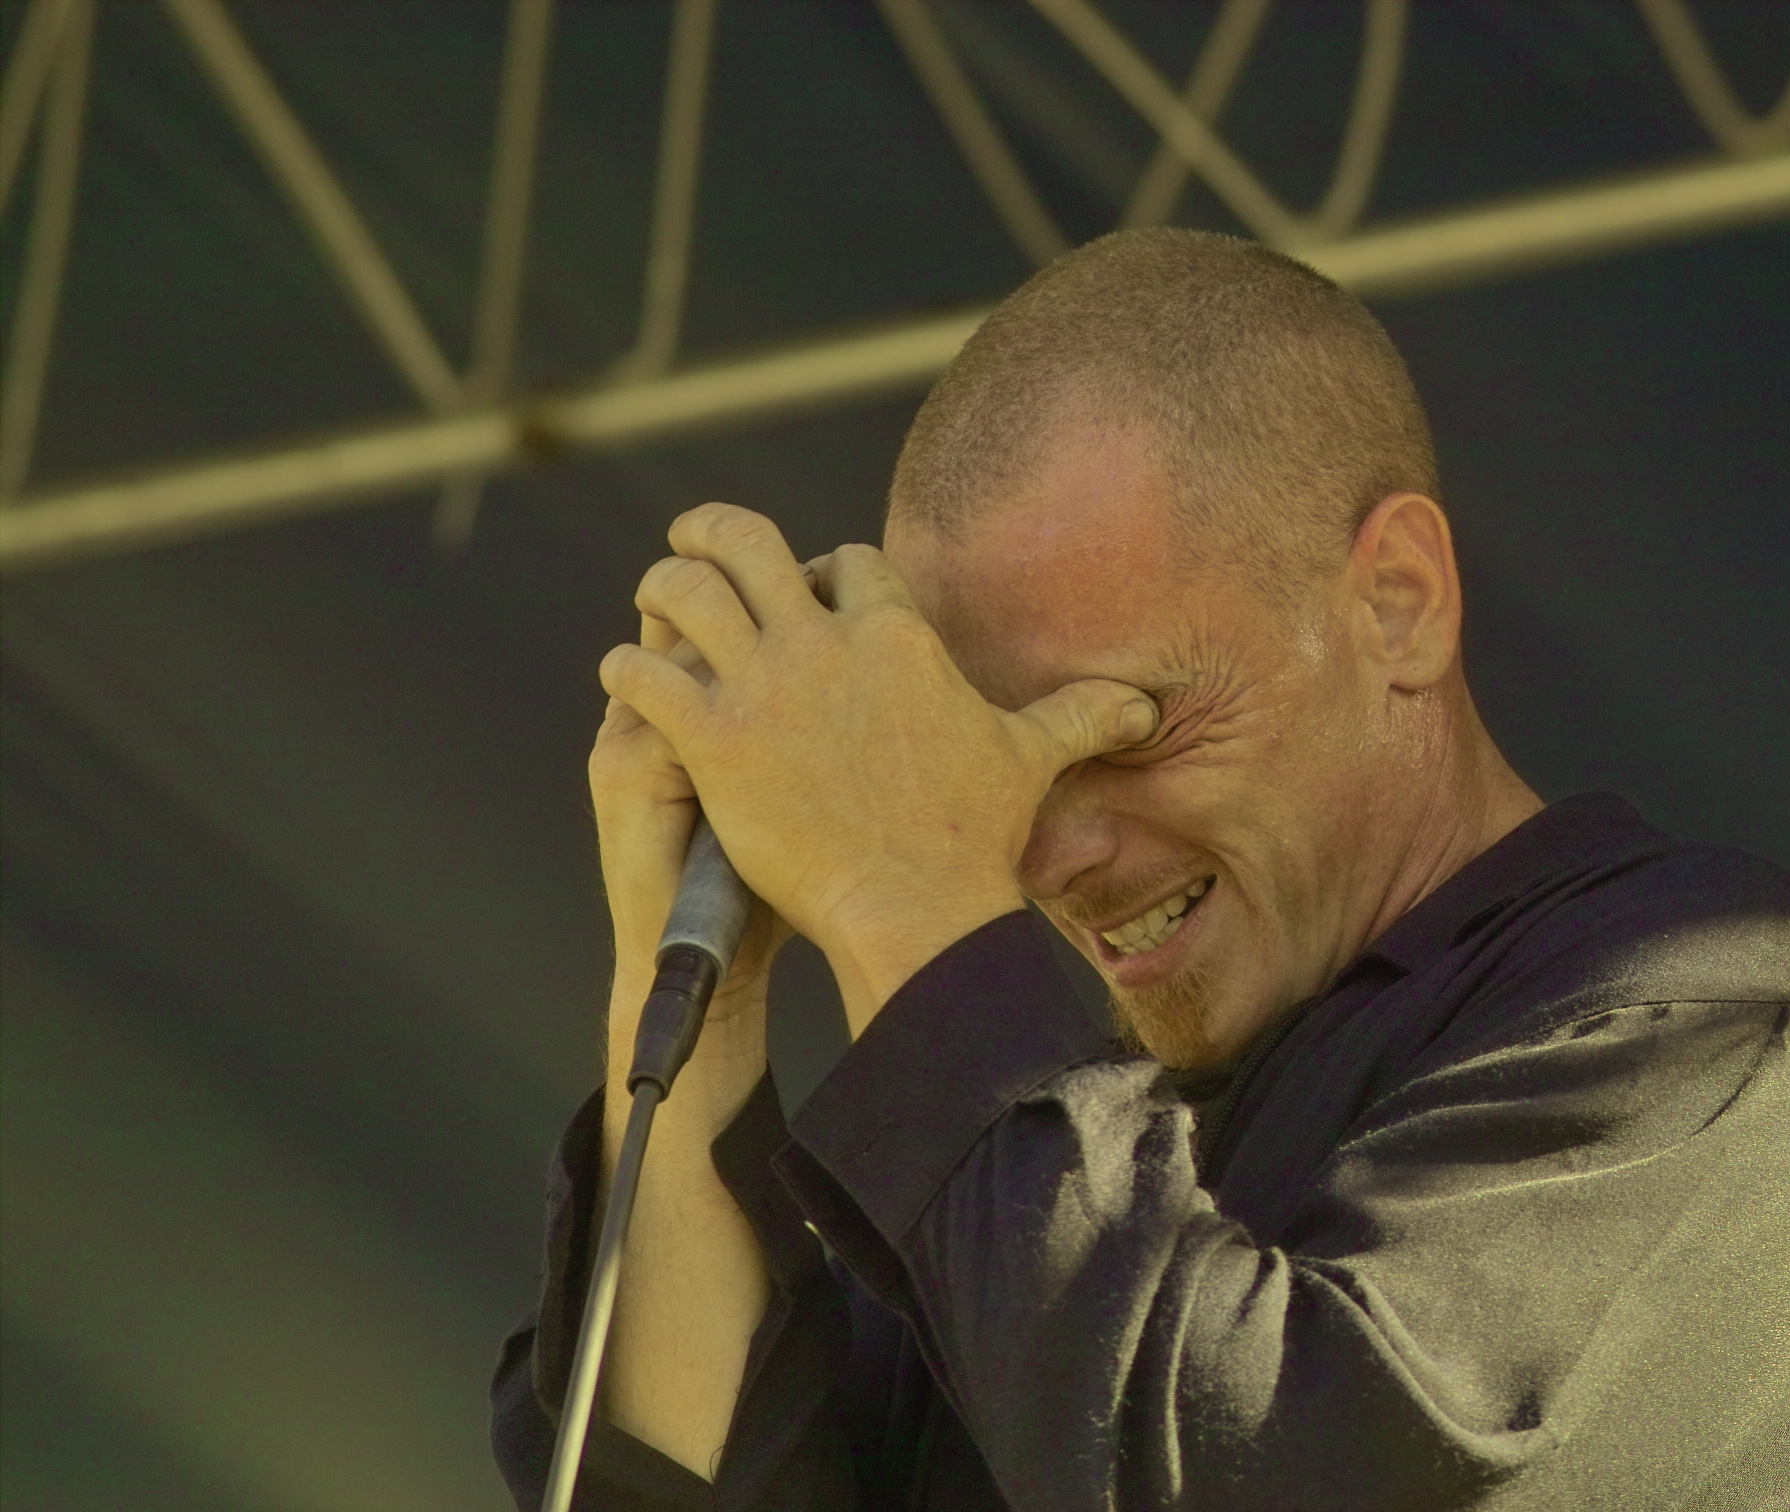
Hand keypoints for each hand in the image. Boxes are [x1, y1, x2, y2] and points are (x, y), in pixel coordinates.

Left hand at [598, 503, 1157, 1032]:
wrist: (916, 908)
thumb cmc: (974, 839)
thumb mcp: (1030, 760)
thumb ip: (1079, 716)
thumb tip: (1142, 702)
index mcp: (900, 637)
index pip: (849, 561)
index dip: (825, 568)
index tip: (809, 586)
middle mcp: (827, 644)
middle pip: (751, 544)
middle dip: (717, 531)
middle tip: (696, 538)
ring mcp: (765, 687)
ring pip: (684, 591)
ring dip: (663, 585)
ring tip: (656, 596)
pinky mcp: (713, 739)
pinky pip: (646, 674)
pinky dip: (628, 666)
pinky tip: (626, 675)